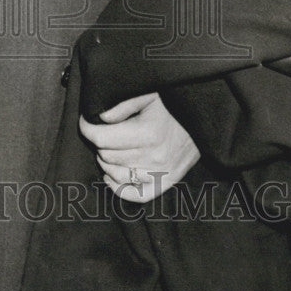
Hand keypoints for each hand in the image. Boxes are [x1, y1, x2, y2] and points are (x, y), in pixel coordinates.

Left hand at [79, 92, 199, 201]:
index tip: (86, 121)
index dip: (87, 128)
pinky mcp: (167, 183)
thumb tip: (101, 118)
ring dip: (107, 161)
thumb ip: (122, 104)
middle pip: (106, 155)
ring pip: (116, 175)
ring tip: (109, 148)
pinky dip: (118, 188)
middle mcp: (155, 157)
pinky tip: (111, 175)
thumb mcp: (148, 95)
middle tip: (104, 131)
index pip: (101, 138)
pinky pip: (136, 195)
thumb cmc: (173, 105)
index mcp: (148, 134)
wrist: (203, 119)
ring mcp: (162, 173)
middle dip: (99, 142)